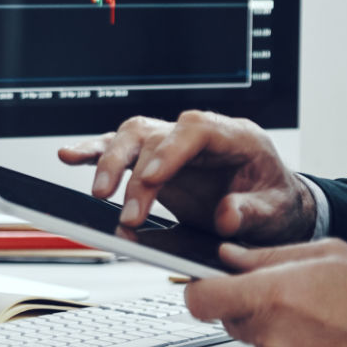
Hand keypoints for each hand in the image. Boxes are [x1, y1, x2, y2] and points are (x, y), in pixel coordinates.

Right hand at [57, 111, 314, 244]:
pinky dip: (95, 152)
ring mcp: (174, 146)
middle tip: (124, 208)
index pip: (196, 130)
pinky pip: (121, 149)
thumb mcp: (276, 210)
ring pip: (133, 137)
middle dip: (134, 168)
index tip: (153, 178)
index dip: (171, 152)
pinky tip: (70, 156)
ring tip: (98, 193)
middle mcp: (199, 135)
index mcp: (235, 136)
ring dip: (110, 162)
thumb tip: (226, 216)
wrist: (272, 206)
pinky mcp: (155, 161)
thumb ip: (251, 212)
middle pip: (156, 134)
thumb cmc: (275, 201)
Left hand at [185, 238, 346, 346]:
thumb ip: (270, 256)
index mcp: (274, 298)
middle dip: (248, 307)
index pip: (201, 299)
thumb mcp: (329, 255)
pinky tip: (332, 344)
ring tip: (322, 320)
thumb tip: (232, 256)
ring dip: (278, 332)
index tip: (205, 283)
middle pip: (230, 322)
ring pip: (260, 346)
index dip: (198, 289)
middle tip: (286, 295)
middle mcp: (274, 339)